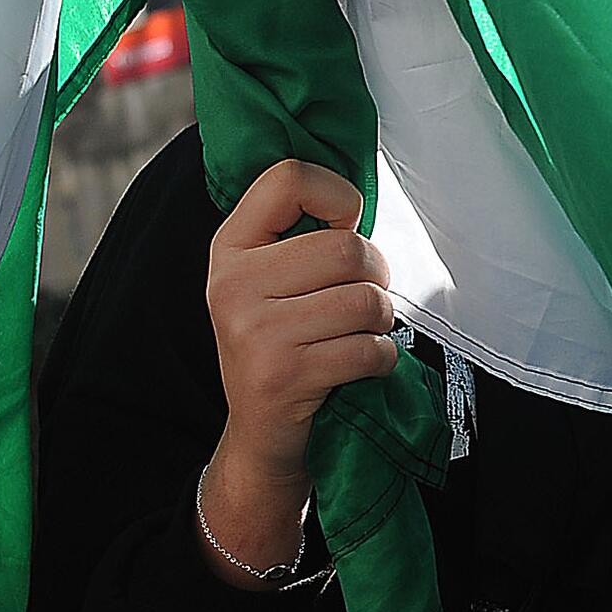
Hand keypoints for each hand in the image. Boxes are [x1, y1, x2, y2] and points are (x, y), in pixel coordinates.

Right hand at [200, 160, 398, 586]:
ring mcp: (253, 330)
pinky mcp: (283, 374)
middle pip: (347, 247)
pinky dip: (382, 359)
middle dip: (376, 276)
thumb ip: (303, 234)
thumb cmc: (286, 343)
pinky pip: (370, 349)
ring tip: (358, 334)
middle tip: (364, 300)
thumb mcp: (274, 281)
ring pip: (366, 300)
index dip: (338, 196)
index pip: (288, 177)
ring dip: (381, 322)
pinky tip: (360, 367)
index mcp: (230, 246)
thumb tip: (360, 195)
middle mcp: (231, 283)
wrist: (260, 435)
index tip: (345, 226)